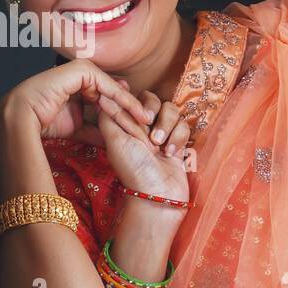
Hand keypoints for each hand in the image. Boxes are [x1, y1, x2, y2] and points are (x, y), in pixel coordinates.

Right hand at [0, 58, 153, 143]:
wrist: (23, 118)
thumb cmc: (44, 123)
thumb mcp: (79, 130)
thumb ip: (98, 131)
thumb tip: (115, 142)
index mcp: (79, 89)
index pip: (107, 100)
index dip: (123, 114)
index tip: (140, 129)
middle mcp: (81, 78)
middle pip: (112, 94)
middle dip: (130, 109)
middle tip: (148, 123)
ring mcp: (80, 71)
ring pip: (112, 89)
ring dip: (129, 104)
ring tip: (145, 119)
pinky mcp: (81, 69)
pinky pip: (106, 85)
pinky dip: (121, 97)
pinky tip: (133, 110)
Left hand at [92, 87, 191, 204]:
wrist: (158, 194)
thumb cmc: (133, 168)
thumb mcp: (115, 140)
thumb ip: (109, 115)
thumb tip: (104, 94)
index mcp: (124, 124)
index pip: (131, 98)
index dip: (135, 101)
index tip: (137, 113)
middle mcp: (143, 127)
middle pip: (154, 99)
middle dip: (154, 112)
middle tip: (149, 130)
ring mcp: (162, 133)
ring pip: (171, 110)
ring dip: (167, 126)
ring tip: (160, 146)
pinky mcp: (178, 141)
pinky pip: (184, 125)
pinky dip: (178, 138)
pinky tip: (171, 154)